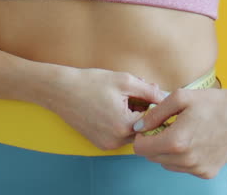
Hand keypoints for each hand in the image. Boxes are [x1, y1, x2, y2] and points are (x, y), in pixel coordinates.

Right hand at [46, 67, 166, 150]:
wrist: (61, 91)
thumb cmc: (91, 83)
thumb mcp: (125, 81)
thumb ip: (149, 90)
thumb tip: (165, 97)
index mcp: (124, 126)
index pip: (154, 120)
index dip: (155, 105)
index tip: (151, 93)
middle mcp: (116, 141)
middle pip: (144, 129)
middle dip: (144, 112)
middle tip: (136, 95)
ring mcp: (107, 145)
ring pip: (132, 133)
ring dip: (133, 118)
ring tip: (123, 100)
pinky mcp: (100, 144)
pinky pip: (120, 136)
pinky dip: (122, 124)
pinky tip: (112, 108)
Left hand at [131, 86, 226, 178]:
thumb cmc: (214, 103)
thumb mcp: (180, 97)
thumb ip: (155, 113)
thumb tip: (138, 127)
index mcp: (176, 141)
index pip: (141, 148)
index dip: (142, 136)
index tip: (151, 126)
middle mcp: (186, 160)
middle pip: (153, 157)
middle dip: (154, 143)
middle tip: (167, 126)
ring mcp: (198, 168)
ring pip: (168, 164)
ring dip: (168, 151)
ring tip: (183, 132)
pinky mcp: (208, 172)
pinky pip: (184, 168)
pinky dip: (184, 157)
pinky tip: (195, 141)